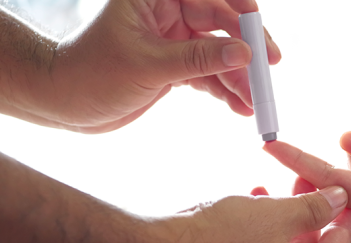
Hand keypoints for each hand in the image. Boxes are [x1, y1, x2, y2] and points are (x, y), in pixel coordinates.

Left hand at [25, 0, 280, 132]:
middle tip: (268, 73)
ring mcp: (175, 38)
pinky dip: (225, 90)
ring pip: (219, 53)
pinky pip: (210, 73)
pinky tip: (240, 107)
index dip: (239, 12)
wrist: (65, 103)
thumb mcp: (148, 66)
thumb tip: (245, 55)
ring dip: (239, 78)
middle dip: (246, 52)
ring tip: (255, 104)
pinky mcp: (177, 63)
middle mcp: (169, 11)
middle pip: (222, 24)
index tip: (260, 37)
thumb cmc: (92, 74)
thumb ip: (198, 60)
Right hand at [149, 180, 350, 242]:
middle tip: (315, 188)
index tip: (350, 201)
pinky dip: (258, 235)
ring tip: (280, 189)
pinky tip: (251, 202)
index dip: (344, 223)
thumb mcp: (275, 216)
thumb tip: (337, 199)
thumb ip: (314, 208)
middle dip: (310, 218)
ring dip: (281, 222)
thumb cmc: (214, 242)